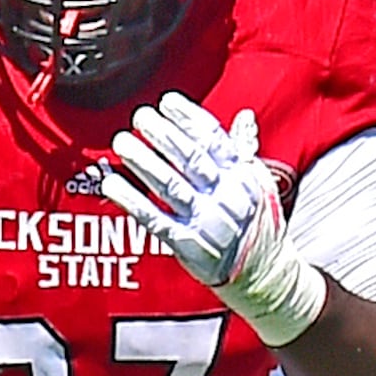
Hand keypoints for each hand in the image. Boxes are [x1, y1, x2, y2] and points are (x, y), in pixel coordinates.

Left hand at [102, 92, 328, 343]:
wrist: (263, 273)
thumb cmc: (257, 223)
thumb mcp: (258, 183)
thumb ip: (244, 150)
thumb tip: (245, 116)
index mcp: (242, 177)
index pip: (214, 141)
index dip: (189, 119)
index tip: (166, 101)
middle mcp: (225, 197)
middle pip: (191, 159)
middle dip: (163, 136)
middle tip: (139, 117)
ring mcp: (207, 222)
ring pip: (171, 186)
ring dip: (143, 162)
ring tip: (121, 142)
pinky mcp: (189, 245)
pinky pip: (156, 220)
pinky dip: (132, 201)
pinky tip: (113, 184)